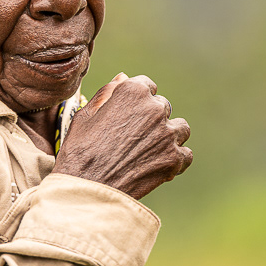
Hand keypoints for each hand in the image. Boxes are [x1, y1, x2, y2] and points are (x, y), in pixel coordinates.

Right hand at [53, 73, 191, 199]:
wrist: (87, 188)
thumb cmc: (80, 151)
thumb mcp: (85, 116)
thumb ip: (107, 93)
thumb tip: (124, 77)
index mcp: (132, 91)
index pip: (146, 85)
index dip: (136, 100)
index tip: (126, 114)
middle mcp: (155, 108)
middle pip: (162, 106)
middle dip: (150, 119)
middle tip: (130, 139)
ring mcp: (167, 134)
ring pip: (179, 128)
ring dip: (167, 136)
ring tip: (147, 151)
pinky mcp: (174, 158)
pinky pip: (185, 154)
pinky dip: (174, 159)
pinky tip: (156, 165)